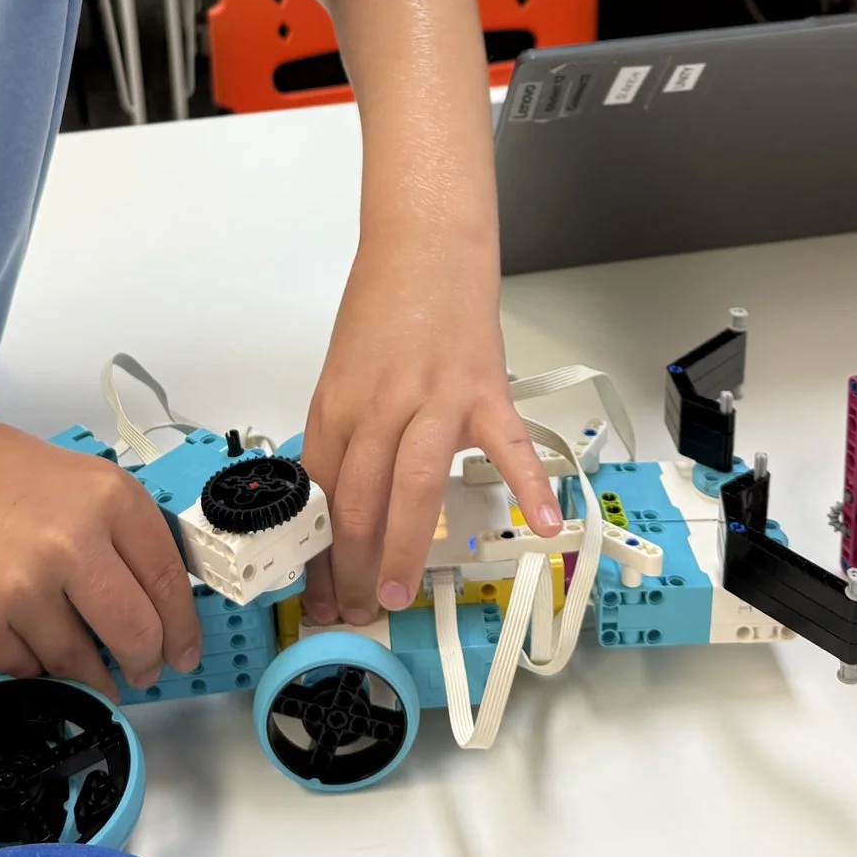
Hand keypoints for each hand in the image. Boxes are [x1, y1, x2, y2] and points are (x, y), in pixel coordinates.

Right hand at [0, 408, 201, 693]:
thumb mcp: (80, 479)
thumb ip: (124, 531)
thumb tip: (164, 595)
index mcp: (108, 499)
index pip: (169, 582)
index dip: (184, 628)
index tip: (185, 651)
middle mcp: (72, 543)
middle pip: (136, 634)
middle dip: (146, 663)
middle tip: (144, 670)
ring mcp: (22, 588)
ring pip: (79, 663)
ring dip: (90, 673)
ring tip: (87, 663)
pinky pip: (26, 668)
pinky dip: (33, 662)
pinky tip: (26, 634)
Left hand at [300, 245, 563, 625]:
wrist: (426, 243)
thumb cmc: (385, 303)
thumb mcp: (342, 373)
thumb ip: (345, 434)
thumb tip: (341, 502)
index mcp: (336, 406)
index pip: (318, 497)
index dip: (314, 555)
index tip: (316, 597)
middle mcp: (377, 407)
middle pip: (357, 502)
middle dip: (352, 569)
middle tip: (354, 613)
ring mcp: (432, 398)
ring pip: (411, 486)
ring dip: (403, 548)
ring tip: (399, 594)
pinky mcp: (482, 387)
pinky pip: (507, 444)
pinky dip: (528, 484)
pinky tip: (542, 526)